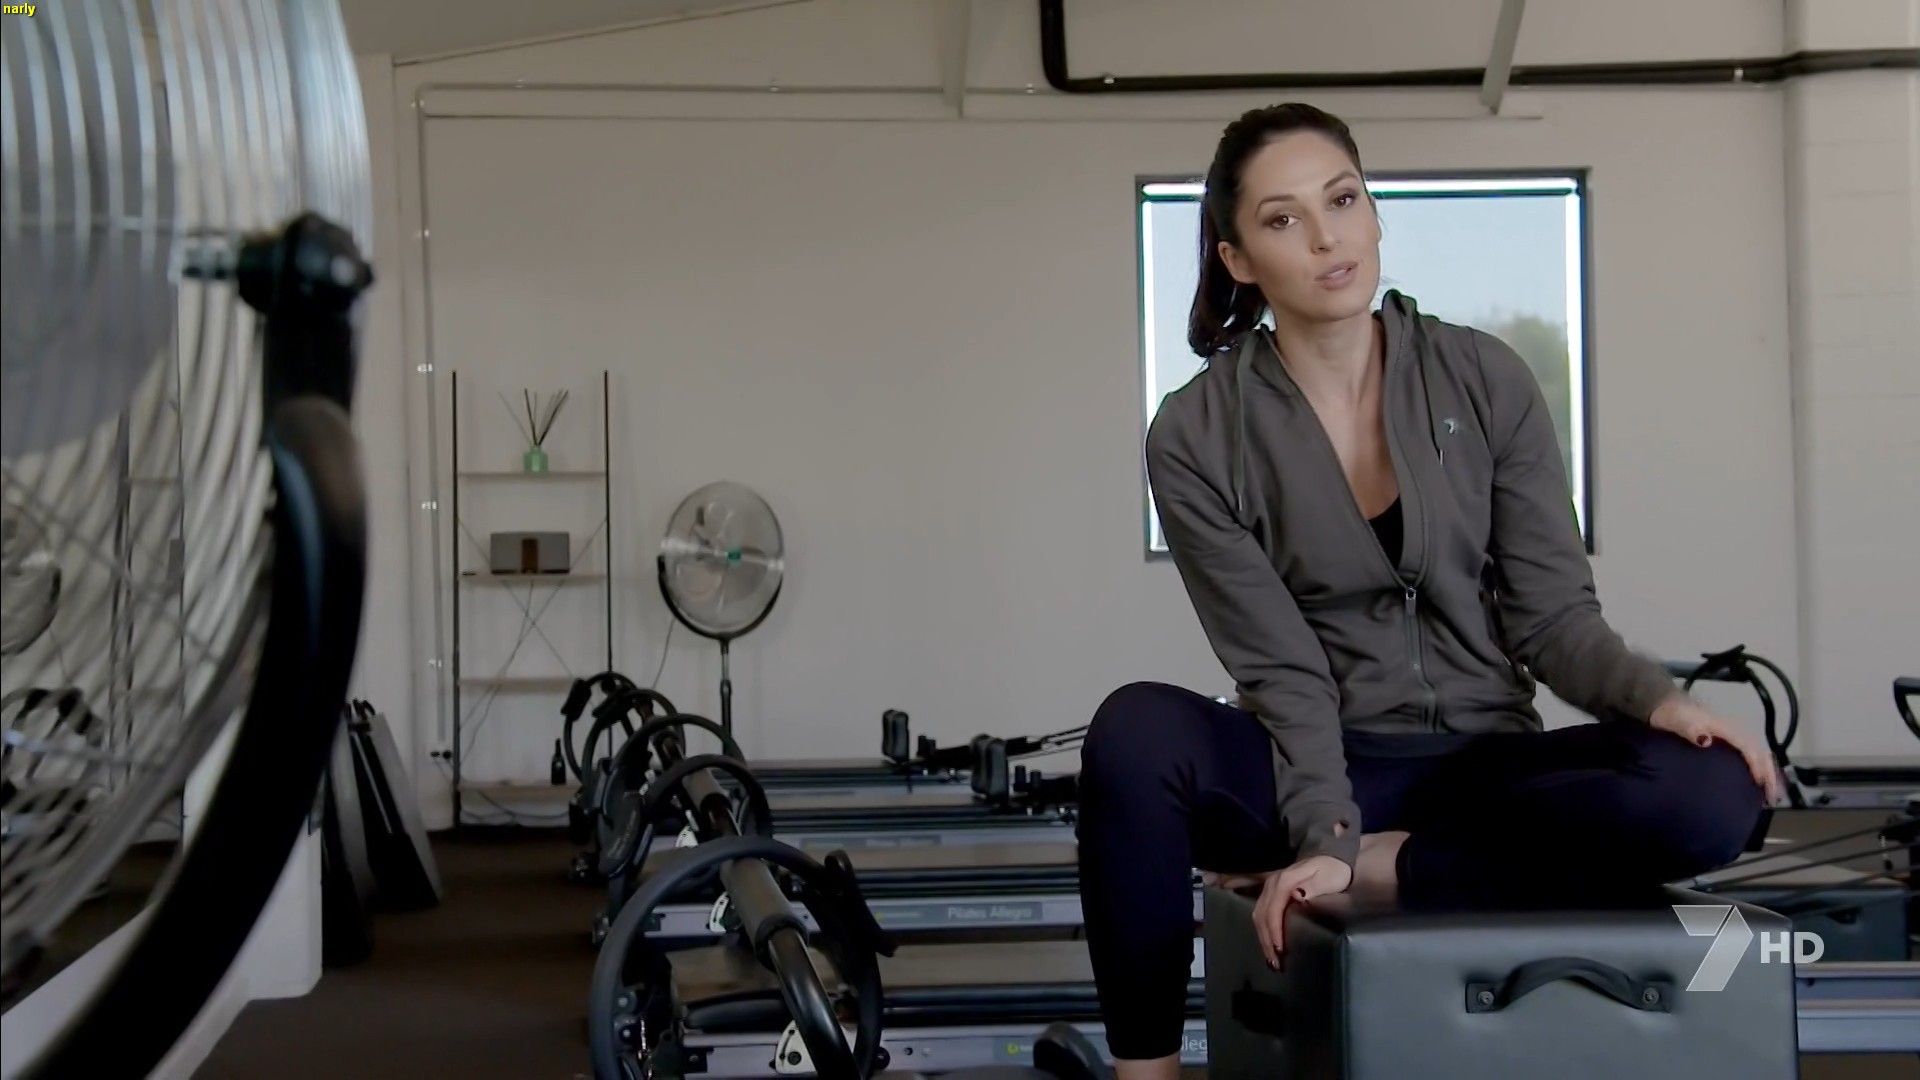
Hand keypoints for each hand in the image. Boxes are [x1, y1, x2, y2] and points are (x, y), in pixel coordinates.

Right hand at [1251, 854, 1351, 968]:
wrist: (1334, 860)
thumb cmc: (1334, 872)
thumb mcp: (1329, 877)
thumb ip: (1314, 886)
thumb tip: (1296, 895)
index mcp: (1286, 879)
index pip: (1274, 906)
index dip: (1274, 929)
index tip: (1280, 949)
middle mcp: (1273, 883)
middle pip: (1262, 913)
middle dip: (1267, 940)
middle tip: (1276, 962)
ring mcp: (1270, 888)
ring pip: (1259, 915)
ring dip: (1263, 938)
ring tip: (1272, 959)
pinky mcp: (1271, 894)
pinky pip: (1262, 914)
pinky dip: (1263, 932)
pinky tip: (1269, 945)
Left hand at [1649, 695, 1783, 803]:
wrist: (1664, 705)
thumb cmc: (1671, 715)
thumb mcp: (1677, 721)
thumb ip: (1689, 728)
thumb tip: (1706, 740)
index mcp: (1725, 727)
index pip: (1749, 747)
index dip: (1757, 765)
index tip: (1761, 785)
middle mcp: (1733, 731)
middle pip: (1760, 751)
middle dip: (1769, 773)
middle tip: (1772, 798)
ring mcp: (1731, 736)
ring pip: (1758, 753)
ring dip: (1767, 772)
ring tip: (1769, 795)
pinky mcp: (1726, 741)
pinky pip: (1749, 754)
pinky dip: (1758, 768)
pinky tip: (1756, 783)